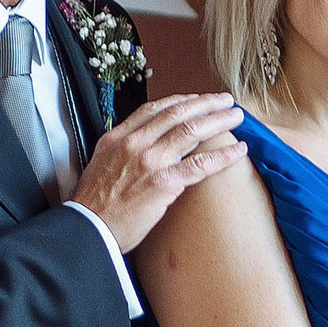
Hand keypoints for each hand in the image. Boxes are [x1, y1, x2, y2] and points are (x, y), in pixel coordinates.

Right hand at [69, 94, 245, 252]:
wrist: (88, 228)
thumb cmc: (95, 203)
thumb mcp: (101, 163)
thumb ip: (123, 149)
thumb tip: (144, 144)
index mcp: (118, 137)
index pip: (154, 109)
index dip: (180, 100)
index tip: (197, 98)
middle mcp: (135, 144)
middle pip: (177, 114)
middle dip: (206, 103)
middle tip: (225, 100)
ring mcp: (150, 161)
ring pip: (191, 132)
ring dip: (219, 121)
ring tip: (236, 117)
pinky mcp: (164, 183)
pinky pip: (201, 164)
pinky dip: (223, 155)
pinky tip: (238, 150)